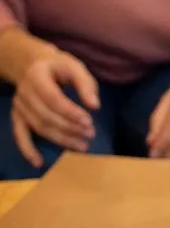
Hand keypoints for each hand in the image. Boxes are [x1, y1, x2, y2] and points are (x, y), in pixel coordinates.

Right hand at [11, 44, 99, 168]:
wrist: (32, 64)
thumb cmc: (58, 66)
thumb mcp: (74, 66)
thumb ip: (85, 84)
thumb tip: (95, 106)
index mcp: (37, 76)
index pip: (53, 99)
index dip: (71, 112)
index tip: (89, 121)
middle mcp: (24, 92)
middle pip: (46, 115)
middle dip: (70, 128)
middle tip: (90, 134)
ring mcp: (18, 106)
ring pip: (39, 127)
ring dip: (60, 139)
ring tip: (81, 145)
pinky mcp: (16, 116)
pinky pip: (19, 135)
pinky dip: (27, 150)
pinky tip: (38, 162)